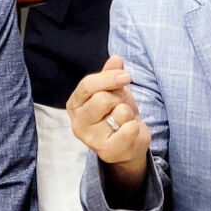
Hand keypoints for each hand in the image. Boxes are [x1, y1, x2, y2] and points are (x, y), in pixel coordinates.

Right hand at [67, 55, 149, 173]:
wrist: (129, 141)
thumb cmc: (116, 112)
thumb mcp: (113, 90)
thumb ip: (111, 75)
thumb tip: (115, 59)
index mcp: (75, 104)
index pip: (87, 85)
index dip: (109, 78)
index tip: (126, 76)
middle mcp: (78, 123)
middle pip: (102, 98)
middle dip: (119, 98)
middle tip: (120, 106)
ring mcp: (90, 139)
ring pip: (119, 113)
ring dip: (128, 114)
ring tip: (123, 121)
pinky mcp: (106, 152)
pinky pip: (129, 129)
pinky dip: (134, 127)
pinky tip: (128, 133)